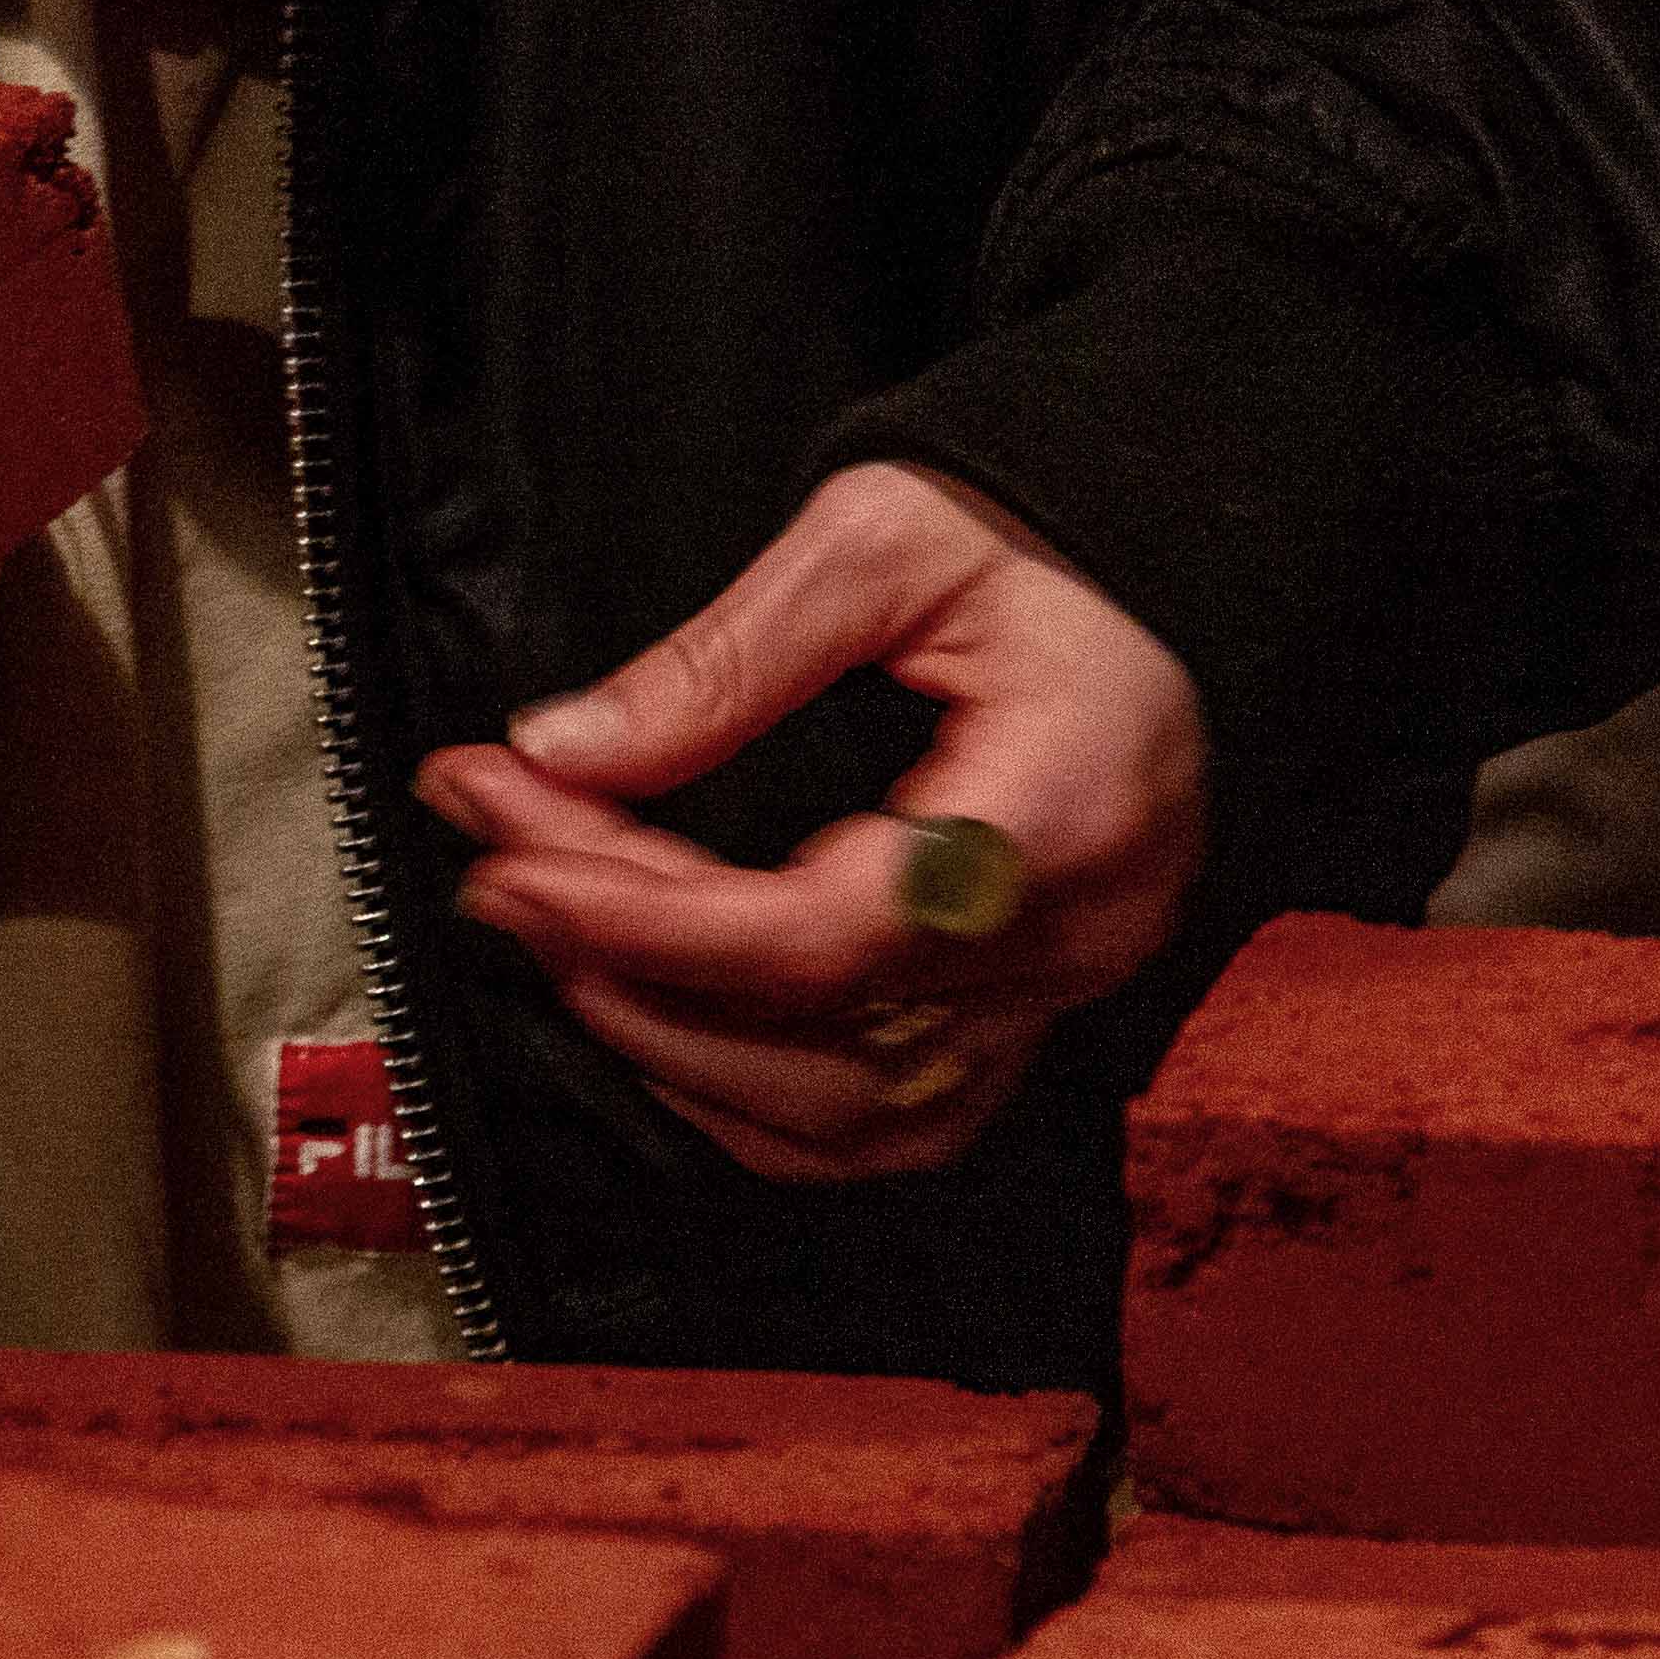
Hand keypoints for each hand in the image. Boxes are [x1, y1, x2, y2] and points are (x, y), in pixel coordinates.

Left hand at [412, 462, 1204, 1181]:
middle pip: (815, 1031)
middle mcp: (1078, 931)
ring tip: (565, 937)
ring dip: (680, 1047)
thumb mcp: (875, 540)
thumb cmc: (1030, 537)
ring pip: (850, 1116)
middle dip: (628, 962)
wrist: (1158, 559)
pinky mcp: (1039, 1008)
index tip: (505, 864)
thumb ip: (721, 659)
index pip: (821, 935)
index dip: (642, 922)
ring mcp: (1066, 987)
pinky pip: (895, 1120)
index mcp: (1062, 808)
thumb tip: (561, 752)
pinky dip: (760, 1100)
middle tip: (501, 868)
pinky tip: (665, 1021)